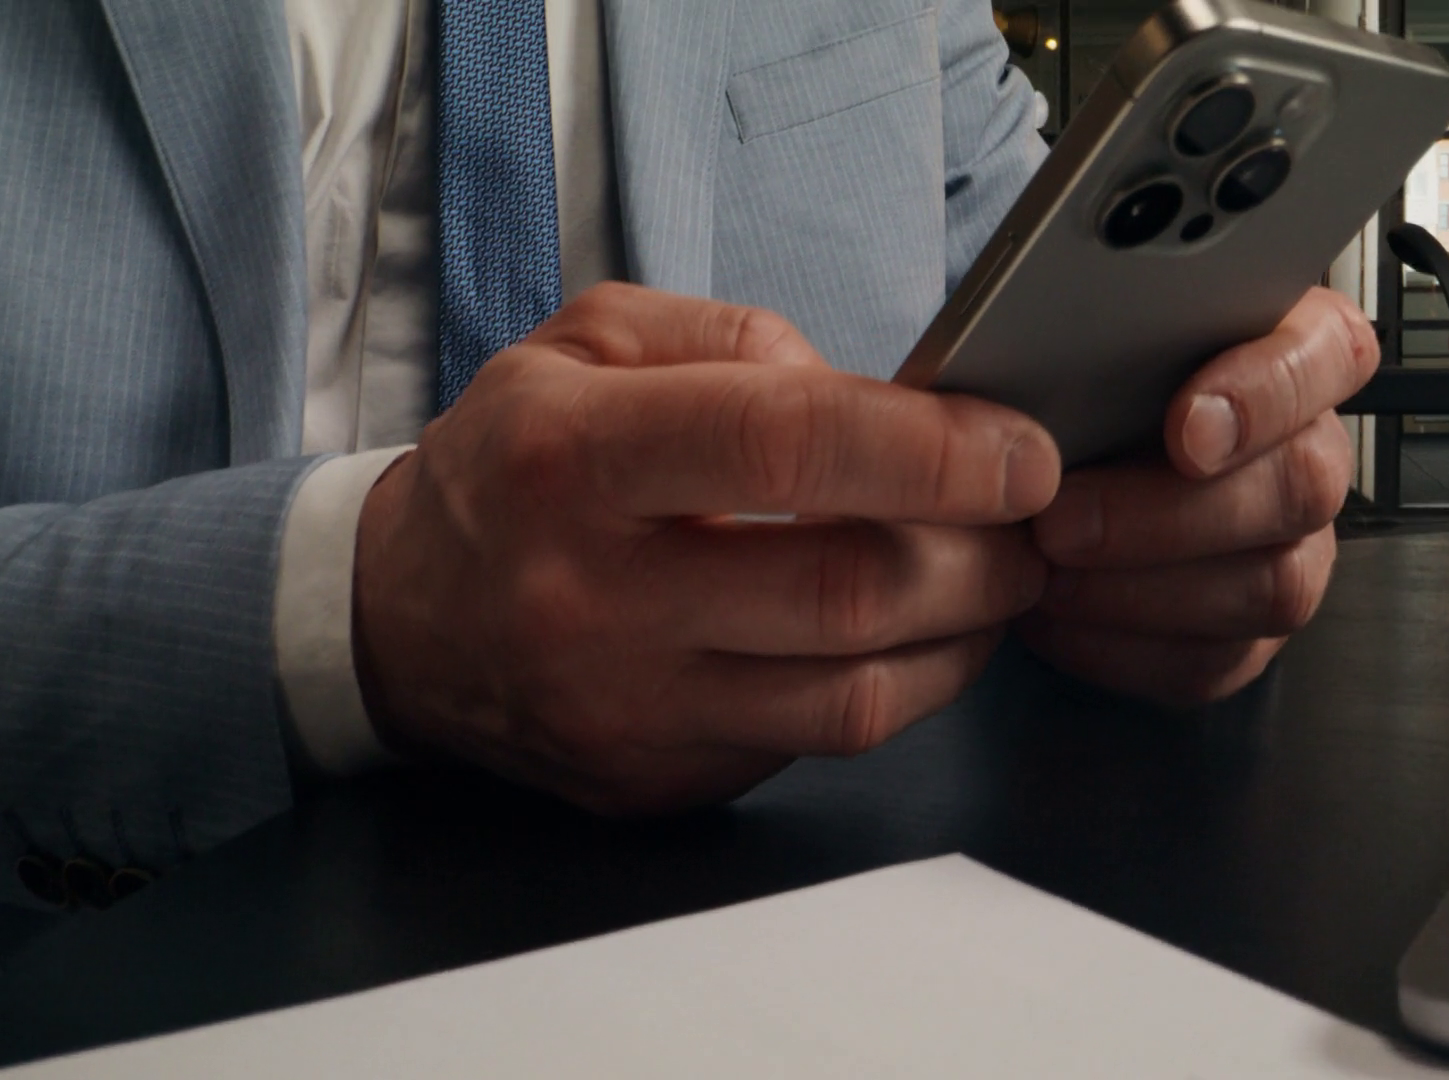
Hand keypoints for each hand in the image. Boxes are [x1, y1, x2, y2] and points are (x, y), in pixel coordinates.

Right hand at [352, 285, 1060, 813]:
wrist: (405, 619)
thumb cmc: (519, 461)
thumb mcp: (590, 341)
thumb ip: (735, 340)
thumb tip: (875, 400)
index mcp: (576, 454)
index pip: (781, 447)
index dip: (928, 450)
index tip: (1022, 453)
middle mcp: (594, 594)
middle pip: (844, 591)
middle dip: (980, 556)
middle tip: (1030, 522)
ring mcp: (627, 707)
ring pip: (854, 696)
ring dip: (965, 635)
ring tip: (995, 579)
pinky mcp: (658, 778)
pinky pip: (820, 743)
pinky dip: (901, 687)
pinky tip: (916, 635)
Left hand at [1019, 287, 1377, 704]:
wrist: (1038, 478)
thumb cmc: (1068, 391)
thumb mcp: (1073, 334)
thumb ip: (1097, 325)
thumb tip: (1053, 354)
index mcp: (1286, 348)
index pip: (1329, 353)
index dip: (1268, 393)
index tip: (1187, 427)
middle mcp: (1307, 450)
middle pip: (1302, 484)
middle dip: (1171, 513)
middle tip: (1064, 518)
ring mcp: (1290, 549)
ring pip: (1270, 584)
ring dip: (1140, 588)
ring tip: (1044, 572)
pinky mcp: (1246, 635)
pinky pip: (1213, 659)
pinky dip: (1121, 644)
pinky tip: (1055, 616)